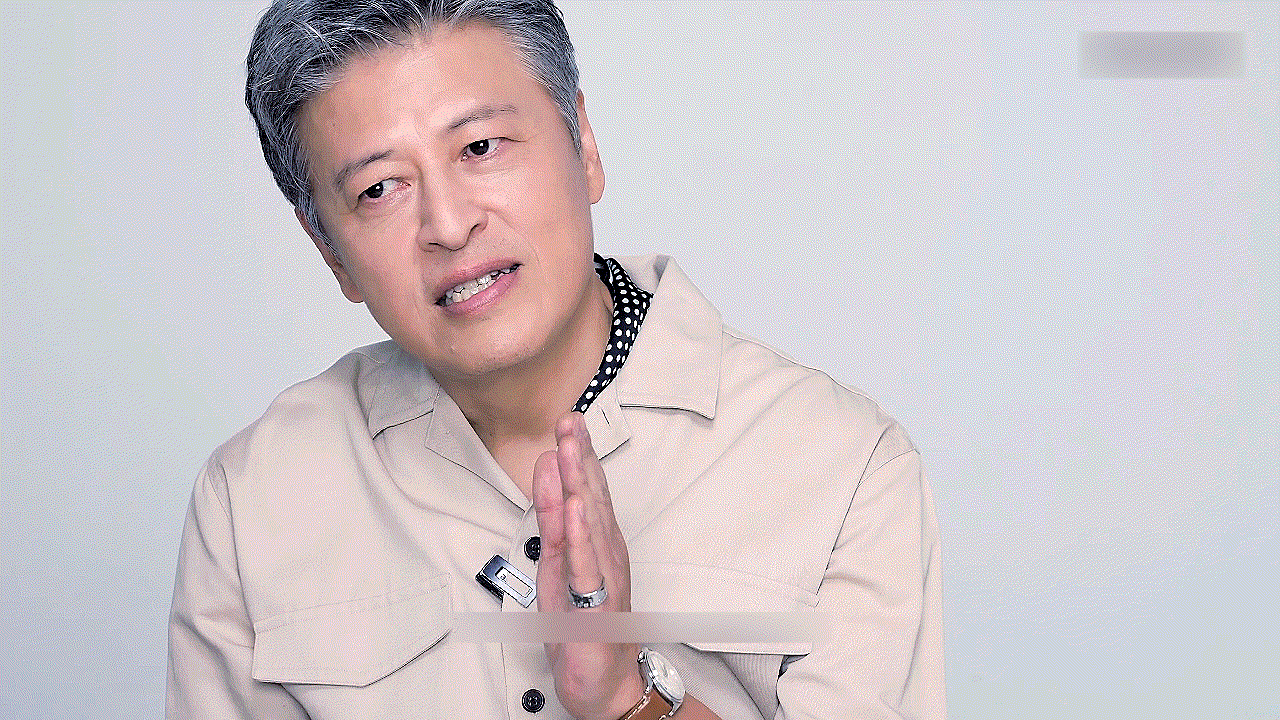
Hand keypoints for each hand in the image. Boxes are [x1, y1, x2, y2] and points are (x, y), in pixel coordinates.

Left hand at [533, 412, 644, 719]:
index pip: (588, 489)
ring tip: (569, 449)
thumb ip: (553, 516)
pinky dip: (582, 536)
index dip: (579, 454)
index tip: (569, 420)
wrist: (601, 680)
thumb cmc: (581, 622)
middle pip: (591, 497)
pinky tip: (577, 510)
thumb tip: (546, 471)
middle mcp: (606, 552)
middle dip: (579, 457)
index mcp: (598, 540)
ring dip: (579, 483)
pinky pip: (586, 565)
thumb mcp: (557, 561)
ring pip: (590, 523)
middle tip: (570, 420)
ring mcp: (603, 576)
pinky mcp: (594, 603)